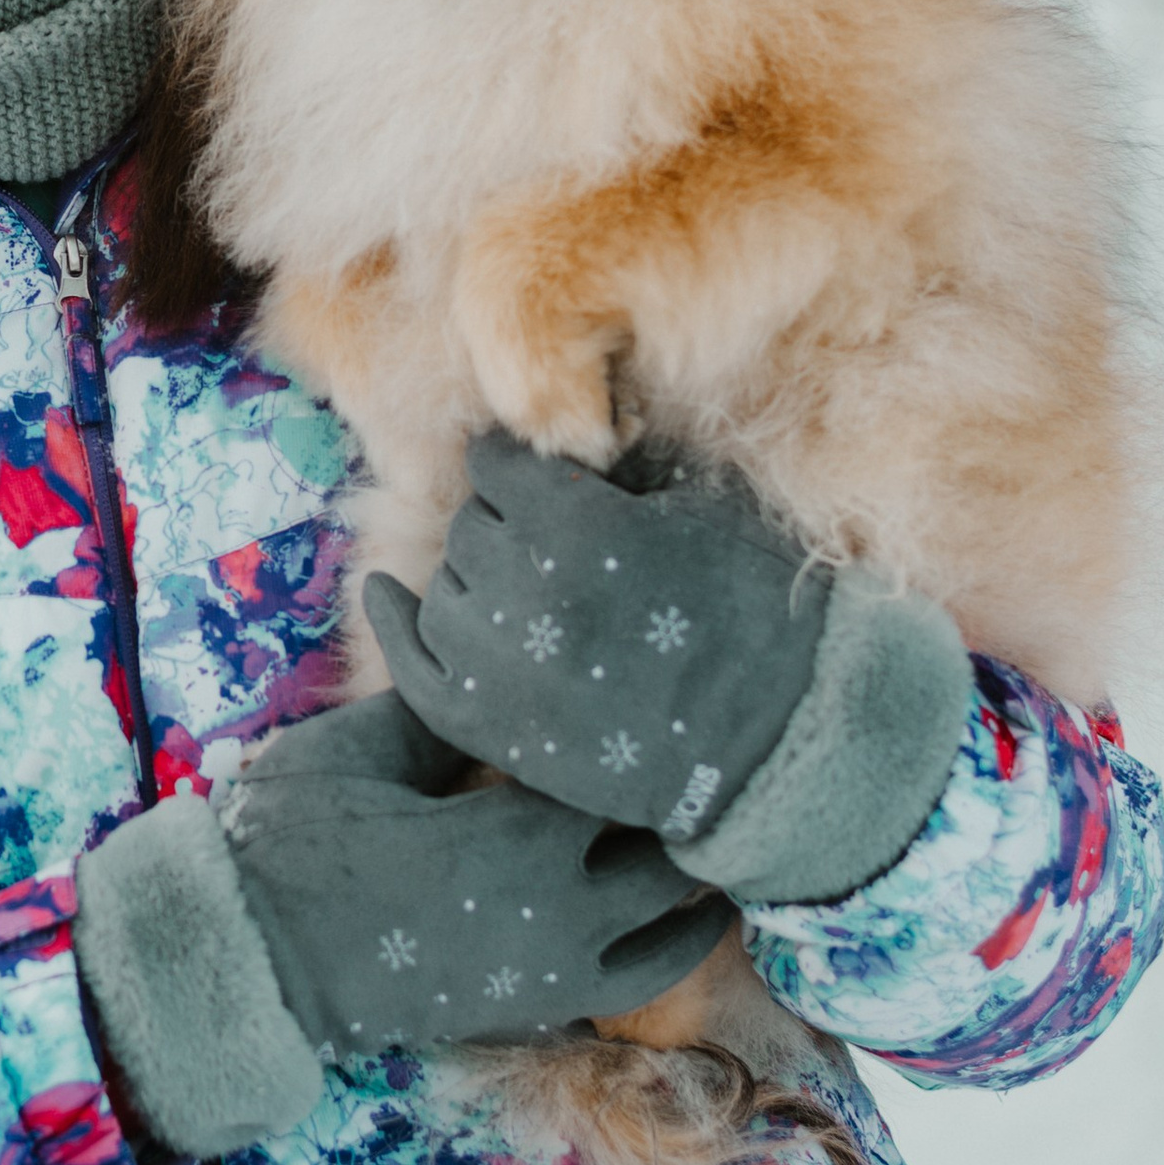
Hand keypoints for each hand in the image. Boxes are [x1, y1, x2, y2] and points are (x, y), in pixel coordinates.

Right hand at [220, 686, 728, 1055]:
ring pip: (672, 935)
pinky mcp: (533, 1011)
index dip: (644, 734)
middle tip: (701, 764)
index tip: (662, 694)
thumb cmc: (292, 847)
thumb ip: (440, 709)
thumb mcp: (358, 750)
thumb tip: (487, 657)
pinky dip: (662, 952)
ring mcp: (552, 973)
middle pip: (669, 854)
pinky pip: (631, 986)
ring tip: (714, 852)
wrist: (252, 965)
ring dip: (697, 893)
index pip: (622, 775)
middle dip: (683, 810)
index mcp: (519, 836)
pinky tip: (670, 922)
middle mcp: (560, 912)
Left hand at [372, 433, 827, 840]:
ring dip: (475, 582)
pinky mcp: (483, 724)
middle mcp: (515, 586)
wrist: (774, 739)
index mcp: (570, 521)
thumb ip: (628, 460)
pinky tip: (389, 596)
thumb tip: (583, 425)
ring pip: (443, 588)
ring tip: (527, 596)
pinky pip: (411, 660)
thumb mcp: (703, 505)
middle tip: (553, 552)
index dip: (525, 472)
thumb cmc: (754, 612)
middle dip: (507, 528)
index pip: (498, 464)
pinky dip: (397, 623)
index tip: (541, 482)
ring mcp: (492, 661)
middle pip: (471, 527)